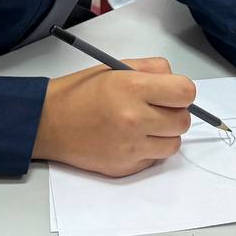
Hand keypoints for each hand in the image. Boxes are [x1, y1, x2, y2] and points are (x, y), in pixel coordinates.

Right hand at [32, 57, 195, 176]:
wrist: (49, 123)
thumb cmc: (82, 91)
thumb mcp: (117, 67)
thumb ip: (152, 70)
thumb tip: (175, 82)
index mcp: (133, 89)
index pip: (185, 92)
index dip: (181, 91)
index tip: (171, 92)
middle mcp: (135, 120)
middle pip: (183, 121)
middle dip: (175, 113)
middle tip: (157, 108)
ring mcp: (131, 148)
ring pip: (174, 144)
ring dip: (165, 134)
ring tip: (144, 125)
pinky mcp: (126, 168)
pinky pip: (155, 159)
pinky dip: (150, 150)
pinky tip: (131, 139)